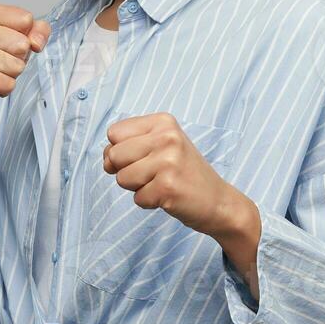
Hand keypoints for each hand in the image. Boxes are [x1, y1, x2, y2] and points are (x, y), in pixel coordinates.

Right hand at [0, 3, 50, 125]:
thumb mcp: (20, 36)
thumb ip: (38, 30)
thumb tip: (36, 42)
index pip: (26, 19)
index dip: (26, 35)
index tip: (11, 41)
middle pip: (23, 44)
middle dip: (18, 57)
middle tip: (1, 59)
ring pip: (17, 66)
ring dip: (11, 74)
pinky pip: (8, 83)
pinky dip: (4, 87)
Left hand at [99, 112, 237, 235]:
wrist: (218, 201)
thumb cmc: (183, 173)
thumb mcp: (161, 145)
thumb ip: (130, 145)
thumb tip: (106, 161)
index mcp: (163, 121)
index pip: (114, 132)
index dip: (120, 150)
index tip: (142, 158)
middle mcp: (167, 137)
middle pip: (113, 154)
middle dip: (126, 170)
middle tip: (154, 174)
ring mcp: (168, 161)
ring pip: (122, 178)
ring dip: (137, 187)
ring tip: (161, 183)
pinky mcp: (168, 187)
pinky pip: (137, 198)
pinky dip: (149, 202)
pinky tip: (168, 196)